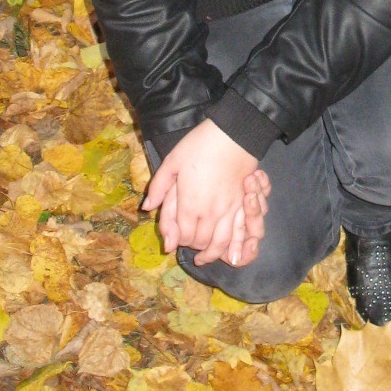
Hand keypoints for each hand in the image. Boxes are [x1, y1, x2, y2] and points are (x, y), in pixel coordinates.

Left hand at [141, 120, 261, 264]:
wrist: (232, 134)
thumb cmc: (199, 145)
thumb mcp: (171, 162)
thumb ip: (157, 187)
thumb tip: (146, 209)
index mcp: (190, 204)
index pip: (183, 236)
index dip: (178, 239)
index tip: (177, 235)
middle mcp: (210, 212)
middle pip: (201, 242)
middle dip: (194, 245)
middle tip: (190, 243)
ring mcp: (230, 210)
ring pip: (222, 243)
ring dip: (213, 253)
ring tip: (206, 256)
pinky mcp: (244, 204)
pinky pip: (240, 232)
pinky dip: (234, 245)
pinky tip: (230, 249)